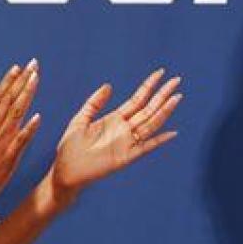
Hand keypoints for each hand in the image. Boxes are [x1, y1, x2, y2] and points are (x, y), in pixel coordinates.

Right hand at [0, 60, 41, 212]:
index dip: (9, 80)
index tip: (20, 67)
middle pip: (8, 100)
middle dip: (22, 81)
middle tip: (34, 66)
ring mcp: (0, 141)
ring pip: (15, 114)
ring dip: (26, 96)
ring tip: (36, 80)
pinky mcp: (8, 156)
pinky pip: (20, 140)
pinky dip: (28, 128)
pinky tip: (37, 117)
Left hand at [50, 68, 181, 201]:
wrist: (65, 170)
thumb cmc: (70, 147)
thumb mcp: (80, 119)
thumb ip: (94, 103)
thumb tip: (109, 85)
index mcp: (115, 118)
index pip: (137, 99)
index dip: (149, 86)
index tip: (160, 72)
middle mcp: (124, 129)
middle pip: (148, 108)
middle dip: (162, 94)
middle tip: (177, 79)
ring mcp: (127, 142)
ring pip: (150, 123)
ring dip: (164, 111)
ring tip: (177, 97)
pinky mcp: (126, 157)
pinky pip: (146, 147)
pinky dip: (159, 140)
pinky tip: (172, 133)